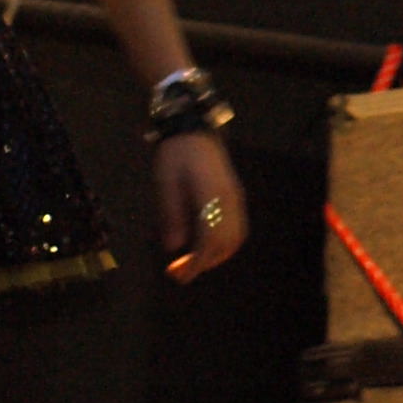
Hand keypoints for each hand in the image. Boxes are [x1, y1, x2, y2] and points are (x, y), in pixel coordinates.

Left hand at [156, 130, 246, 280]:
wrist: (193, 127)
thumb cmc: (176, 154)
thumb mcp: (166, 185)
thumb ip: (171, 217)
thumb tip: (173, 248)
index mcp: (213, 198)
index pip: (209, 241)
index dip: (195, 263)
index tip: (177, 275)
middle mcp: (230, 201)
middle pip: (226, 243)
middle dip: (205, 262)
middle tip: (181, 272)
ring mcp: (236, 198)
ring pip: (235, 237)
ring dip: (217, 254)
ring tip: (194, 260)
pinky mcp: (235, 195)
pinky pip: (237, 227)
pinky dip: (224, 242)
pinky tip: (206, 244)